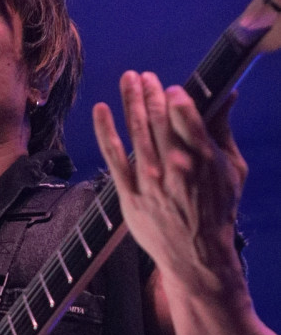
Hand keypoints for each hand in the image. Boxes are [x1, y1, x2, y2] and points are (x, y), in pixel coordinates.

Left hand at [93, 71, 247, 296]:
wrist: (196, 257)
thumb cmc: (217, 212)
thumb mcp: (233, 171)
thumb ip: (224, 131)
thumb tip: (228, 95)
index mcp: (204, 159)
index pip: (186, 115)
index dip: (176, 96)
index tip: (171, 87)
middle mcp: (176, 168)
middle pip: (158, 120)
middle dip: (150, 93)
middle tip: (144, 76)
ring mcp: (150, 182)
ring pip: (136, 133)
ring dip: (130, 102)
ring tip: (128, 80)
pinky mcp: (131, 196)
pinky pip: (114, 157)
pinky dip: (106, 131)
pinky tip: (101, 110)